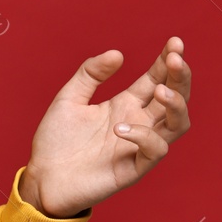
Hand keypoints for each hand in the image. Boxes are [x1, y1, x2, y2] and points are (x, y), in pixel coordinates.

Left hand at [18, 36, 191, 217]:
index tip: (174, 42)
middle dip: (180, 77)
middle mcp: (138, 122)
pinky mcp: (133, 168)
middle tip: (174, 58)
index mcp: (125, 105)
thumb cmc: (56, 141)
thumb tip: (117, 53)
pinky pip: (155, 151)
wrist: (42, 178)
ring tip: (159, 90)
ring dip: (176, 105)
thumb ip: (89, 74)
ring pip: (178, 124)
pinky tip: (121, 128)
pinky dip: (144, 137)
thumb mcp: (68, 99)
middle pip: (174, 98)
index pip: (156, 79)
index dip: (167, 62)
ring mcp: (138, 146)